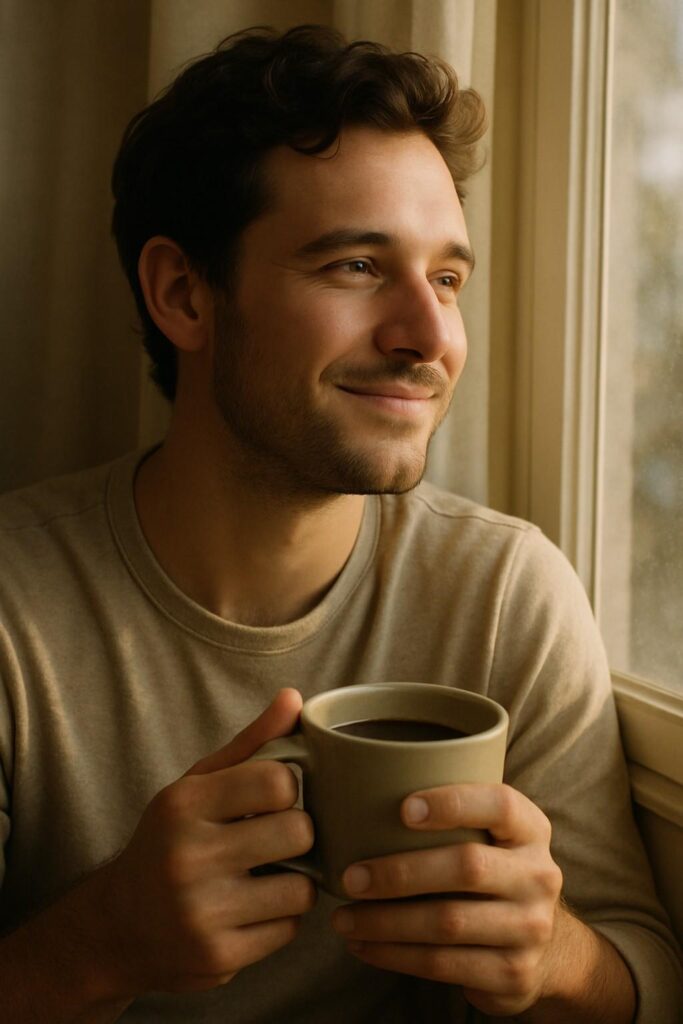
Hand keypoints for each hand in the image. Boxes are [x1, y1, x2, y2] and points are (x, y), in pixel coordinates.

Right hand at [99, 688, 315, 996]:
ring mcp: (202, 911)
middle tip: (278, 839)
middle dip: (298, 836)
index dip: (290, 789)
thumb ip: (250, 744)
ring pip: (303, 887)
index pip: (278, 780)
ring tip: (268, 876)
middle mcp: (188, 856)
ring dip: (296, 882)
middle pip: (299, 832)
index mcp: (184, 803)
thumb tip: (295, 697)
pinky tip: (253, 909)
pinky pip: (290, 929)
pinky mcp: (218, 957)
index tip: (275, 799)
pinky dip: (281, 919)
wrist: (113, 927)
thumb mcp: (197, 786)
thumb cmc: (168, 842)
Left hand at [330, 783, 564, 1017]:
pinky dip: (395, 955)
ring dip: (386, 922)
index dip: (453, 803)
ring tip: (343, 919)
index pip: (500, 805)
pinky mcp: (512, 974)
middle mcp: (539, 876)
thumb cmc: (492, 873)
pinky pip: (443, 964)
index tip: (403, 808)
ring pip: (448, 922)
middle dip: (400, 873)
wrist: (543, 949)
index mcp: (531, 830)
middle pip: (467, 867)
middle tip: (351, 877)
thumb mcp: (490, 837)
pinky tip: (364, 946)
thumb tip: (363, 794)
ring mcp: (531, 929)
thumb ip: (453, 816)